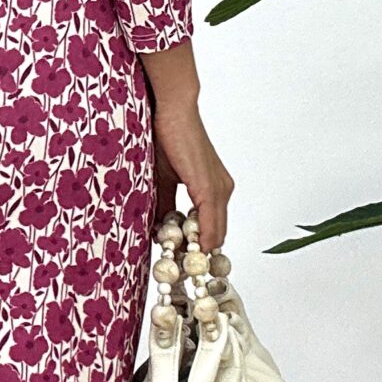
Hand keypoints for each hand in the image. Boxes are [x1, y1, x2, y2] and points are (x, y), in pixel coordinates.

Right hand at [148, 94, 233, 254]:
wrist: (171, 111)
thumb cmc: (165, 139)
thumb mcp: (163, 180)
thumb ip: (166, 206)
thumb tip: (159, 232)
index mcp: (213, 189)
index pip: (211, 228)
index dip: (198, 248)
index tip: (183, 263)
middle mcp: (222, 190)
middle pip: (216, 235)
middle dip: (200, 255)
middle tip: (182, 270)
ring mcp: (219, 190)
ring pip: (215, 233)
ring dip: (198, 250)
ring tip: (180, 263)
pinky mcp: (210, 188)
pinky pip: (209, 222)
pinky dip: (200, 239)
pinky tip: (187, 249)